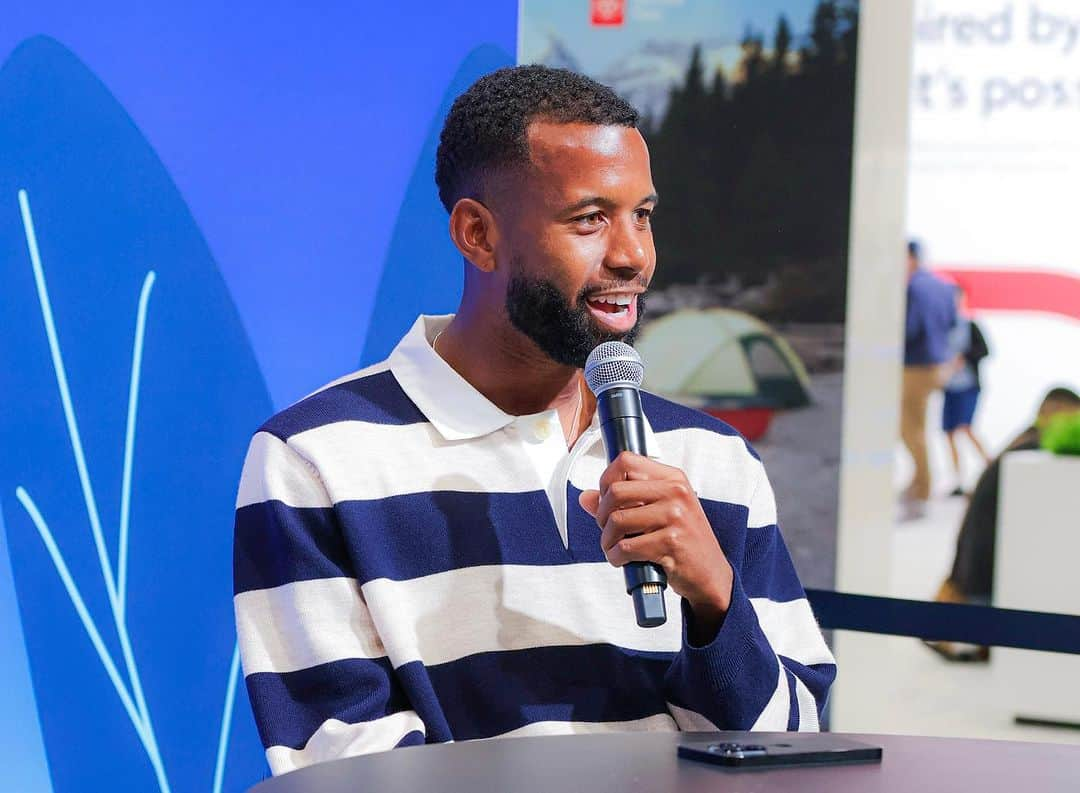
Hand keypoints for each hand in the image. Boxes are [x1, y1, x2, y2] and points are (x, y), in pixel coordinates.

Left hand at [579, 452, 733, 637]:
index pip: (626, 461)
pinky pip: (626, 547)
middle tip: (608, 530)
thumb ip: (623, 501)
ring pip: (617, 521)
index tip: (606, 500)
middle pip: (615, 491)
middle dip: (602, 515)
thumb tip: (585, 497)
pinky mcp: (671, 543)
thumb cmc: (683, 540)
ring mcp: (675, 516)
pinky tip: (622, 560)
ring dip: (607, 540)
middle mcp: (675, 492)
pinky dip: (616, 557)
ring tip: (614, 547)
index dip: (606, 479)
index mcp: (672, 478)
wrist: (710, 573)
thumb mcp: (659, 512)